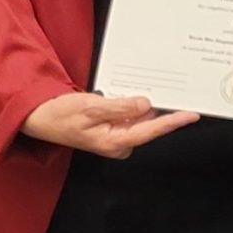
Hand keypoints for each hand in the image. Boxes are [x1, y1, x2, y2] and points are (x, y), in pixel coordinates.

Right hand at [20, 91, 198, 157]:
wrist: (41, 118)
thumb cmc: (61, 115)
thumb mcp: (90, 107)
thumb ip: (120, 107)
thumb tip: (145, 105)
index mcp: (115, 142)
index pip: (151, 131)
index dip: (173, 121)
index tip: (191, 115)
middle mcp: (120, 143)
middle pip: (150, 125)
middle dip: (165, 110)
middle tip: (182, 93)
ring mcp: (117, 137)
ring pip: (142, 120)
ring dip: (152, 106)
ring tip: (167, 89)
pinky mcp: (114, 130)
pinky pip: (132, 117)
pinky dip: (138, 106)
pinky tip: (143, 94)